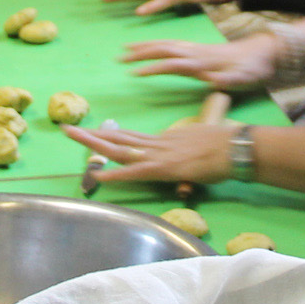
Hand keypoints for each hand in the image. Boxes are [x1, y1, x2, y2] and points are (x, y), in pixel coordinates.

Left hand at [63, 121, 232, 185]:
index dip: (112, 135)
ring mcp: (158, 155)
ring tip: (72, 137)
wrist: (235, 146)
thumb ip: (191, 148)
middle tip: (69, 128)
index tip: (95, 131)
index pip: (132, 137)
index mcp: (166, 139)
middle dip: (92, 134)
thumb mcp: (203, 143)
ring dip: (94, 145)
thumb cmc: (227, 146)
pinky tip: (98, 175)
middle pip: (119, 138)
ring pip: (119, 149)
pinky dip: (115, 174)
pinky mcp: (164, 168)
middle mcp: (157, 144)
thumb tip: (191, 155)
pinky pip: (134, 172)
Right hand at [119, 34, 279, 90]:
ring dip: (144, 46)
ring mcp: (196, 48)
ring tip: (125, 49)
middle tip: (119, 57)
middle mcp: (196, 52)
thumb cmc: (253, 70)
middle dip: (140, 52)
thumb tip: (214, 81)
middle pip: (164, 49)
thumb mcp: (243, 79)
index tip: (135, 73)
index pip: (174, 64)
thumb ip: (228, 80)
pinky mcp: (197, 48)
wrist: (265, 52)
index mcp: (204, 62)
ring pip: (165, 44)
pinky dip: (155, 43)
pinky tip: (147, 46)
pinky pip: (170, 43)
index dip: (154, 68)